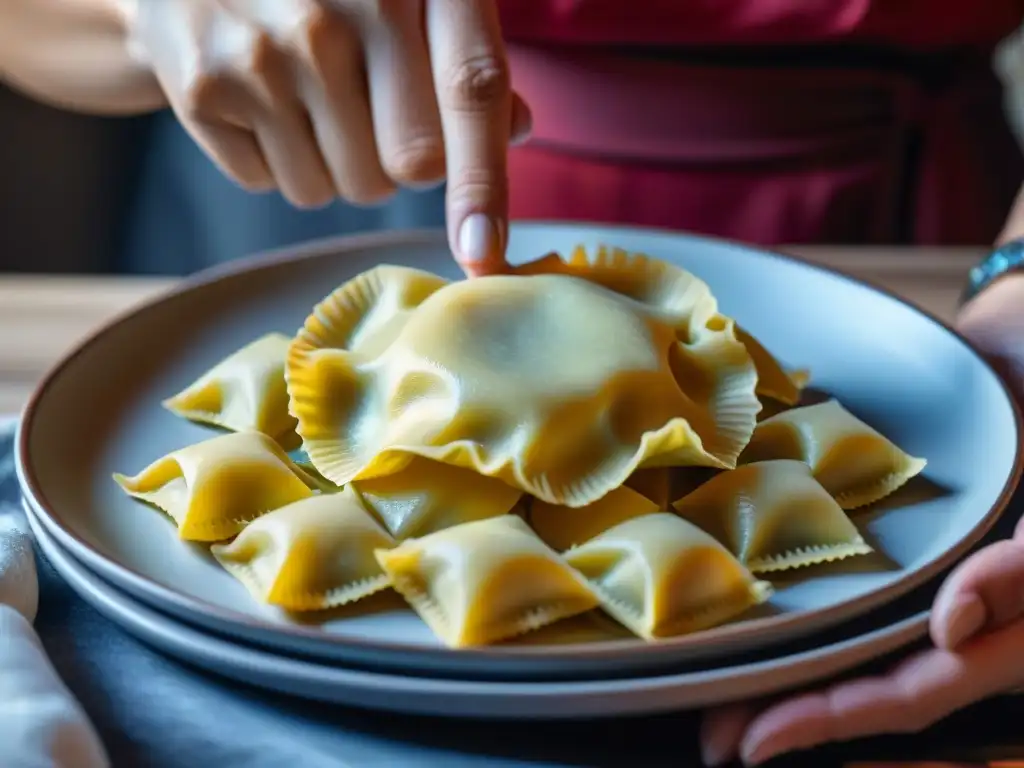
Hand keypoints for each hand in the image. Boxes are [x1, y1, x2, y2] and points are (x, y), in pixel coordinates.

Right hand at [118, 0, 531, 274]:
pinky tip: (256, 97)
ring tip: (302, 93)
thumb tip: (518, 127)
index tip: (483, 251)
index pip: (472, 87)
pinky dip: (275, 161)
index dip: (483, 180)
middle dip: (399, 164)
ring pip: (343, 187)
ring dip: (336, 166)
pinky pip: (275, 185)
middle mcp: (345, 4)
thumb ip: (465, 54)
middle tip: (366, 110)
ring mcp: (270, 48)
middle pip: (409, 166)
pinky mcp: (208, 89)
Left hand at [698, 273, 1023, 765]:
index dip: (830, 720)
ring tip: (715, 683)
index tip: (752, 742)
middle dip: (789, 706)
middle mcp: (957, 609)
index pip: (909, 691)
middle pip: (865, 677)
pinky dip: (801, 596)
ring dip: (787, 662)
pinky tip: (752, 599)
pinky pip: (847, 577)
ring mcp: (925, 573)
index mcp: (1006, 623)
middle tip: (710, 731)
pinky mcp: (898, 534)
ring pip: (849, 636)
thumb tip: (951, 627)